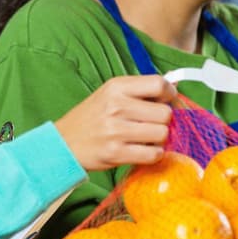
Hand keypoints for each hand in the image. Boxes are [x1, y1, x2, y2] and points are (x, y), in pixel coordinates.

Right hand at [55, 76, 174, 170]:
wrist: (63, 143)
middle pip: (165, 113)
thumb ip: (138, 91)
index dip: (170, 94)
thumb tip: (174, 93)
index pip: (158, 84)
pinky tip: (143, 150)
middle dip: (164, 121)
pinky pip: (153, 154)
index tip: (167, 101)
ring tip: (145, 138)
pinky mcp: (116, 153)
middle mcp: (116, 106)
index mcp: (116, 87)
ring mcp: (116, 131)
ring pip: (162, 134)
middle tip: (152, 124)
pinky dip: (153, 154)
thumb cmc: (91, 118)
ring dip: (159, 139)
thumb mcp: (109, 95)